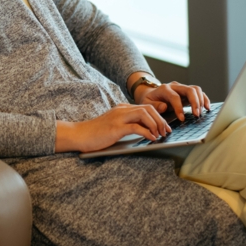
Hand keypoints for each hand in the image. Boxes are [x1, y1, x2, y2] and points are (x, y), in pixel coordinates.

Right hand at [55, 103, 171, 152]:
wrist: (79, 135)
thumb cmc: (96, 133)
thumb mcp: (115, 126)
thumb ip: (128, 125)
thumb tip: (146, 131)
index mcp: (122, 108)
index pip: (146, 107)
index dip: (159, 116)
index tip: (165, 127)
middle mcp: (122, 110)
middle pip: (148, 108)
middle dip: (161, 120)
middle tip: (166, 132)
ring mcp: (118, 117)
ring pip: (144, 114)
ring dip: (156, 125)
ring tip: (160, 135)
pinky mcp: (115, 127)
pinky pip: (136, 127)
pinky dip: (147, 132)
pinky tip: (151, 139)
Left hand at [135, 81, 210, 119]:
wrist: (151, 94)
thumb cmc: (149, 100)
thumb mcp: (147, 103)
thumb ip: (154, 105)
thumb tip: (164, 106)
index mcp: (164, 89)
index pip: (174, 97)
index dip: (179, 107)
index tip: (182, 118)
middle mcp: (174, 86)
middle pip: (189, 90)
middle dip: (194, 102)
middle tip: (196, 115)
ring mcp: (182, 88)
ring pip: (195, 89)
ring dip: (201, 100)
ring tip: (201, 112)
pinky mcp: (187, 92)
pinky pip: (198, 92)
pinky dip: (204, 99)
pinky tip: (207, 107)